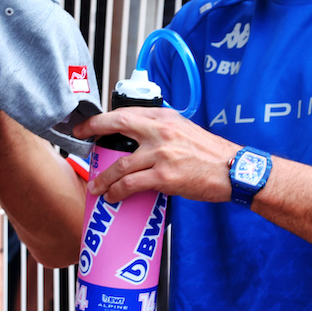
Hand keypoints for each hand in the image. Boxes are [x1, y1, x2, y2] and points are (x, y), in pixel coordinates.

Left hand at [73, 107, 238, 202]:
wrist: (233, 170)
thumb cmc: (209, 153)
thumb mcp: (184, 129)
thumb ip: (160, 130)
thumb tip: (137, 137)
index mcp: (164, 117)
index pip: (126, 113)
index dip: (103, 118)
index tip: (89, 124)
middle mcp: (160, 131)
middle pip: (117, 125)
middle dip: (93, 130)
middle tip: (78, 138)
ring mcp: (161, 154)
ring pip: (119, 164)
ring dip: (103, 178)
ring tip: (95, 187)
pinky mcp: (164, 177)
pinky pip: (131, 184)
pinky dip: (117, 191)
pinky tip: (112, 197)